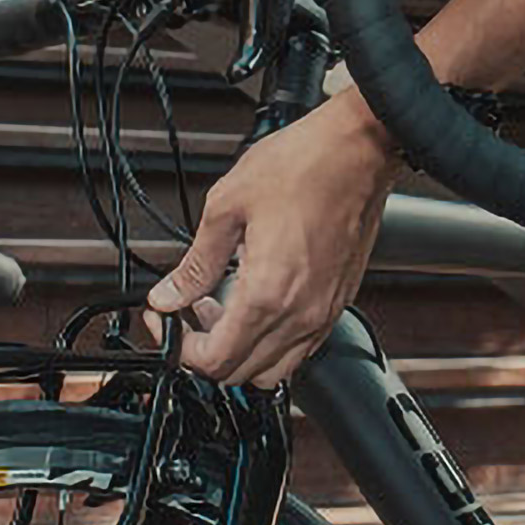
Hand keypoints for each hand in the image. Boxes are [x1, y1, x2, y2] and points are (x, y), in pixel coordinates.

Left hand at [144, 103, 396, 386]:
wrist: (358, 150)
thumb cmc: (303, 166)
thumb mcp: (226, 208)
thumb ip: (195, 264)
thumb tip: (168, 295)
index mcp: (268, 294)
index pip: (214, 361)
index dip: (180, 349)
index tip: (167, 321)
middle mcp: (300, 314)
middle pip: (240, 375)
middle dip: (205, 352)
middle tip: (189, 313)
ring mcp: (323, 313)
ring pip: (272, 371)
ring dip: (239, 352)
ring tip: (222, 310)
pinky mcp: (337, 304)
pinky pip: (299, 349)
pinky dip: (270, 342)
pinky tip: (255, 302)